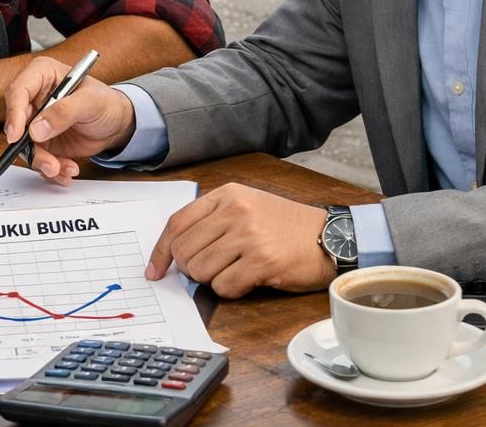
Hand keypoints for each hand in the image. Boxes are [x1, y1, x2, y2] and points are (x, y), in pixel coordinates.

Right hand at [2, 56, 134, 185]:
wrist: (116, 124)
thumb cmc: (106, 103)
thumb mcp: (91, 102)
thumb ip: (64, 112)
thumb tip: (36, 129)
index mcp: (43, 74)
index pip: (18, 91)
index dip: (14, 113)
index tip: (17, 135)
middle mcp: (35, 97)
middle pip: (17, 122)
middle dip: (30, 147)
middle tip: (49, 162)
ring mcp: (36, 121)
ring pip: (25, 145)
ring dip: (43, 161)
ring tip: (64, 168)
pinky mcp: (41, 141)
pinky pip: (37, 158)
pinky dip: (51, 169)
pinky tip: (67, 169)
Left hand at [144, 184, 336, 297]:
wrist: (330, 237)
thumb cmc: (285, 226)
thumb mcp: (247, 206)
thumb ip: (212, 220)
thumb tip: (174, 251)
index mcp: (227, 194)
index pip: (177, 223)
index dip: (161, 251)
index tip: (155, 270)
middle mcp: (235, 211)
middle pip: (185, 251)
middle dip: (190, 269)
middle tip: (210, 271)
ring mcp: (249, 235)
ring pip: (200, 271)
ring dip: (213, 280)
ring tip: (235, 271)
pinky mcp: (262, 261)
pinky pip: (225, 286)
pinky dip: (231, 290)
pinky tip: (249, 280)